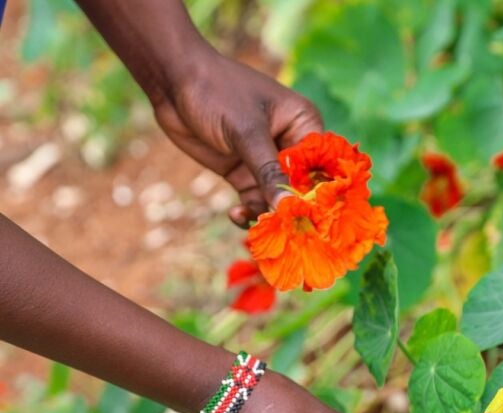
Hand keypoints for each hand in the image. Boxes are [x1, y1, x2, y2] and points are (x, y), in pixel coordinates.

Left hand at [153, 41, 321, 225]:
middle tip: (276, 230)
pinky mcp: (244, 173)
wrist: (173, 83)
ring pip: (275, 200)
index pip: (319, 167)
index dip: (314, 194)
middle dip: (287, 209)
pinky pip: (254, 202)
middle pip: (299, 188)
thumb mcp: (246, 132)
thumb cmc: (216, 92)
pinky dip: (247, 212)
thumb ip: (269, 173)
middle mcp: (290, 144)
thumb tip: (289, 208)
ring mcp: (266, 161)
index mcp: (302, 124)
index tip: (304, 218)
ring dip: (264, 214)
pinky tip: (235, 214)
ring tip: (247, 218)